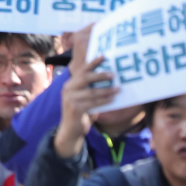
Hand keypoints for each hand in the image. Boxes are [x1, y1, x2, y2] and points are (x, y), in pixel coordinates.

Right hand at [53, 26, 118, 158]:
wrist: (70, 130)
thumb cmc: (80, 112)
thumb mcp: (83, 98)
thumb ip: (90, 89)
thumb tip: (109, 80)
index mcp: (69, 84)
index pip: (81, 71)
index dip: (92, 63)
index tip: (104, 56)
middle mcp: (68, 89)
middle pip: (85, 78)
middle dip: (100, 75)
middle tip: (113, 75)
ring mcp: (70, 99)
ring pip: (92, 92)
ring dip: (107, 90)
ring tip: (118, 89)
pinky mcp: (75, 109)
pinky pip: (93, 103)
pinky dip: (104, 101)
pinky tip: (113, 99)